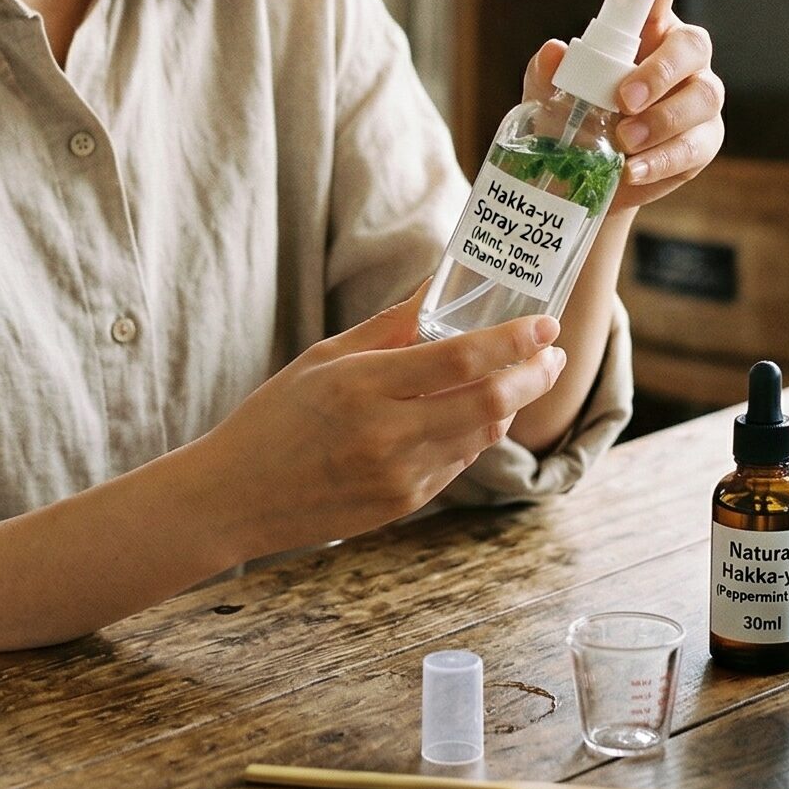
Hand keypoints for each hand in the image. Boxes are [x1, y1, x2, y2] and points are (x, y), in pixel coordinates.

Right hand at [202, 288, 566, 557]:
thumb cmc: (275, 416)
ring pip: (482, 435)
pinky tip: (473, 413)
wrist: (235, 498)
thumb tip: (439, 283)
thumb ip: (391, 325)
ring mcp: (399, 476)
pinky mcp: (404, 505)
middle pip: (490, 402)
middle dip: (535, 375)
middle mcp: (387, 435)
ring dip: (510, 405)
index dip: (513, 339)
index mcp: (364, 387)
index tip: (546, 323)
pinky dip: (475, 433)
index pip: (460, 359)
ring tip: (519, 377)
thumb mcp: (325, 357)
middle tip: (553, 354)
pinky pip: (458, 463)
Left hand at [524, 0, 724, 213]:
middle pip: (692, 44)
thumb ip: (547, 74)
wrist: (583, 179)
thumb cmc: (570, 120)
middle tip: (623, 99)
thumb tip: (554, 52)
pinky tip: (633, 170)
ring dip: (662, 120)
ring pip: (704, 96)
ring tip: (622, 141)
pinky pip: (697, 145)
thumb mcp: (549, 97)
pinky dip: (663, 159)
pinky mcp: (705, 140)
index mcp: (646, 30)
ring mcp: (699, 98)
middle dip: (660, 71)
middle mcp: (681, 58)